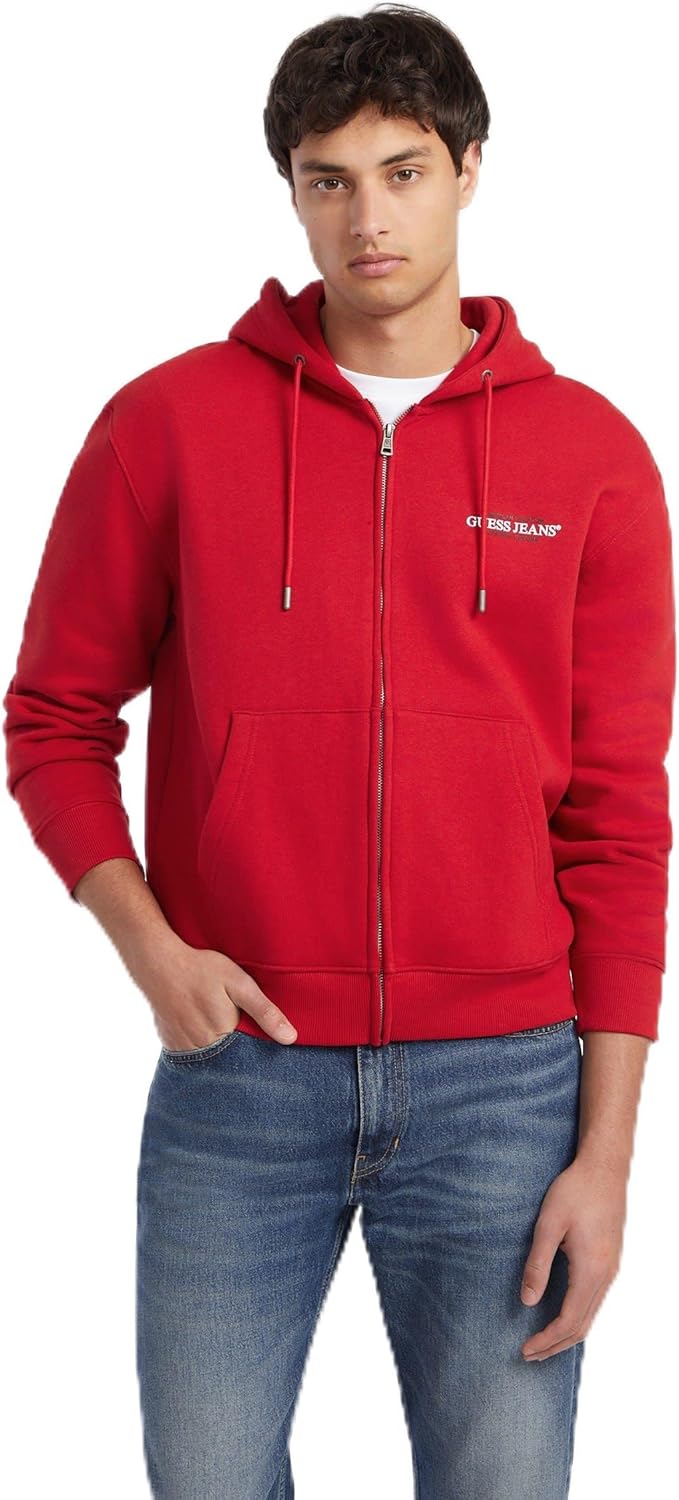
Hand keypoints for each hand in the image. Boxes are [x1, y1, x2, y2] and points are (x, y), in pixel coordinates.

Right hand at [133, 936, 297, 1047]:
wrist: (158, 962)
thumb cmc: (201, 969)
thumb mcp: (240, 984)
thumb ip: (265, 1012)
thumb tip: (290, 1039)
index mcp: (223, 1036)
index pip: (249, 1055)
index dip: (255, 1045)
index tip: (258, 1035)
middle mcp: (201, 1049)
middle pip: (228, 1058)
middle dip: (236, 1048)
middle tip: (231, 1020)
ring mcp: (183, 1049)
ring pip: (209, 1058)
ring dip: (217, 1047)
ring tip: (214, 1020)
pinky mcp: (170, 1044)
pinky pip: (191, 1054)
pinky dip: (198, 1045)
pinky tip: (198, 1023)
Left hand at [519, 1151, 626, 1360]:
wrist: (604, 1168)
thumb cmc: (574, 1191)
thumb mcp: (548, 1225)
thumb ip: (537, 1264)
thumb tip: (526, 1302)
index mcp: (590, 1270)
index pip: (568, 1321)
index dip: (546, 1340)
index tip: (525, 1349)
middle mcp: (605, 1276)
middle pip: (582, 1326)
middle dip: (555, 1344)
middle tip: (529, 1355)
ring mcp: (610, 1270)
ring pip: (590, 1315)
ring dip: (566, 1333)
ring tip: (542, 1342)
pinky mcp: (609, 1262)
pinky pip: (594, 1301)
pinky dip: (577, 1317)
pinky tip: (561, 1315)